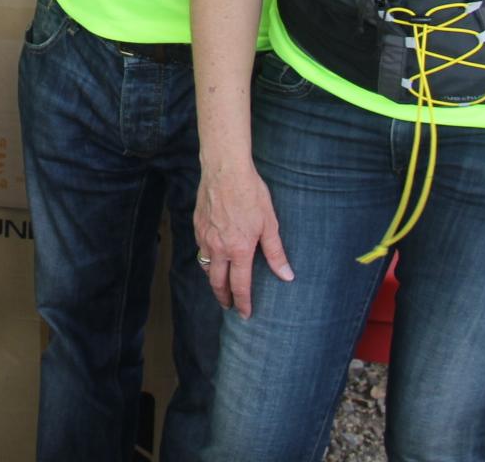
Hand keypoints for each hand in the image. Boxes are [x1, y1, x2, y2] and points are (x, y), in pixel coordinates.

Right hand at [194, 160, 293, 317]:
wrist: (225, 170)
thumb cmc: (250, 194)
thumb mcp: (269, 224)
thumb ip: (276, 252)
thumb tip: (287, 276)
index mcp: (239, 250)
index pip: (239, 285)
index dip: (243, 302)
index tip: (245, 314)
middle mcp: (218, 248)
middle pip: (217, 282)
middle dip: (223, 297)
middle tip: (229, 306)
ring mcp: (204, 237)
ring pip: (206, 267)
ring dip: (213, 280)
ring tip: (221, 285)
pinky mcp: (197, 225)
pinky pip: (200, 249)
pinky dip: (207, 259)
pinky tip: (213, 256)